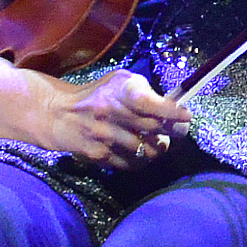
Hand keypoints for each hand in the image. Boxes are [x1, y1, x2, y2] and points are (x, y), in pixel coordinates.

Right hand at [26, 66, 189, 174]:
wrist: (60, 114)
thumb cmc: (98, 94)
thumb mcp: (119, 81)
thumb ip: (144, 90)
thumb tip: (172, 105)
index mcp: (118, 91)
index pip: (150, 103)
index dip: (172, 111)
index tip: (186, 115)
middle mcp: (111, 113)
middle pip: (155, 128)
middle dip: (174, 131)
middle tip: (180, 130)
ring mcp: (105, 137)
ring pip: (147, 150)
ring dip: (159, 148)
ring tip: (160, 142)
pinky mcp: (100, 155)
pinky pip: (132, 164)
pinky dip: (143, 160)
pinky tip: (143, 152)